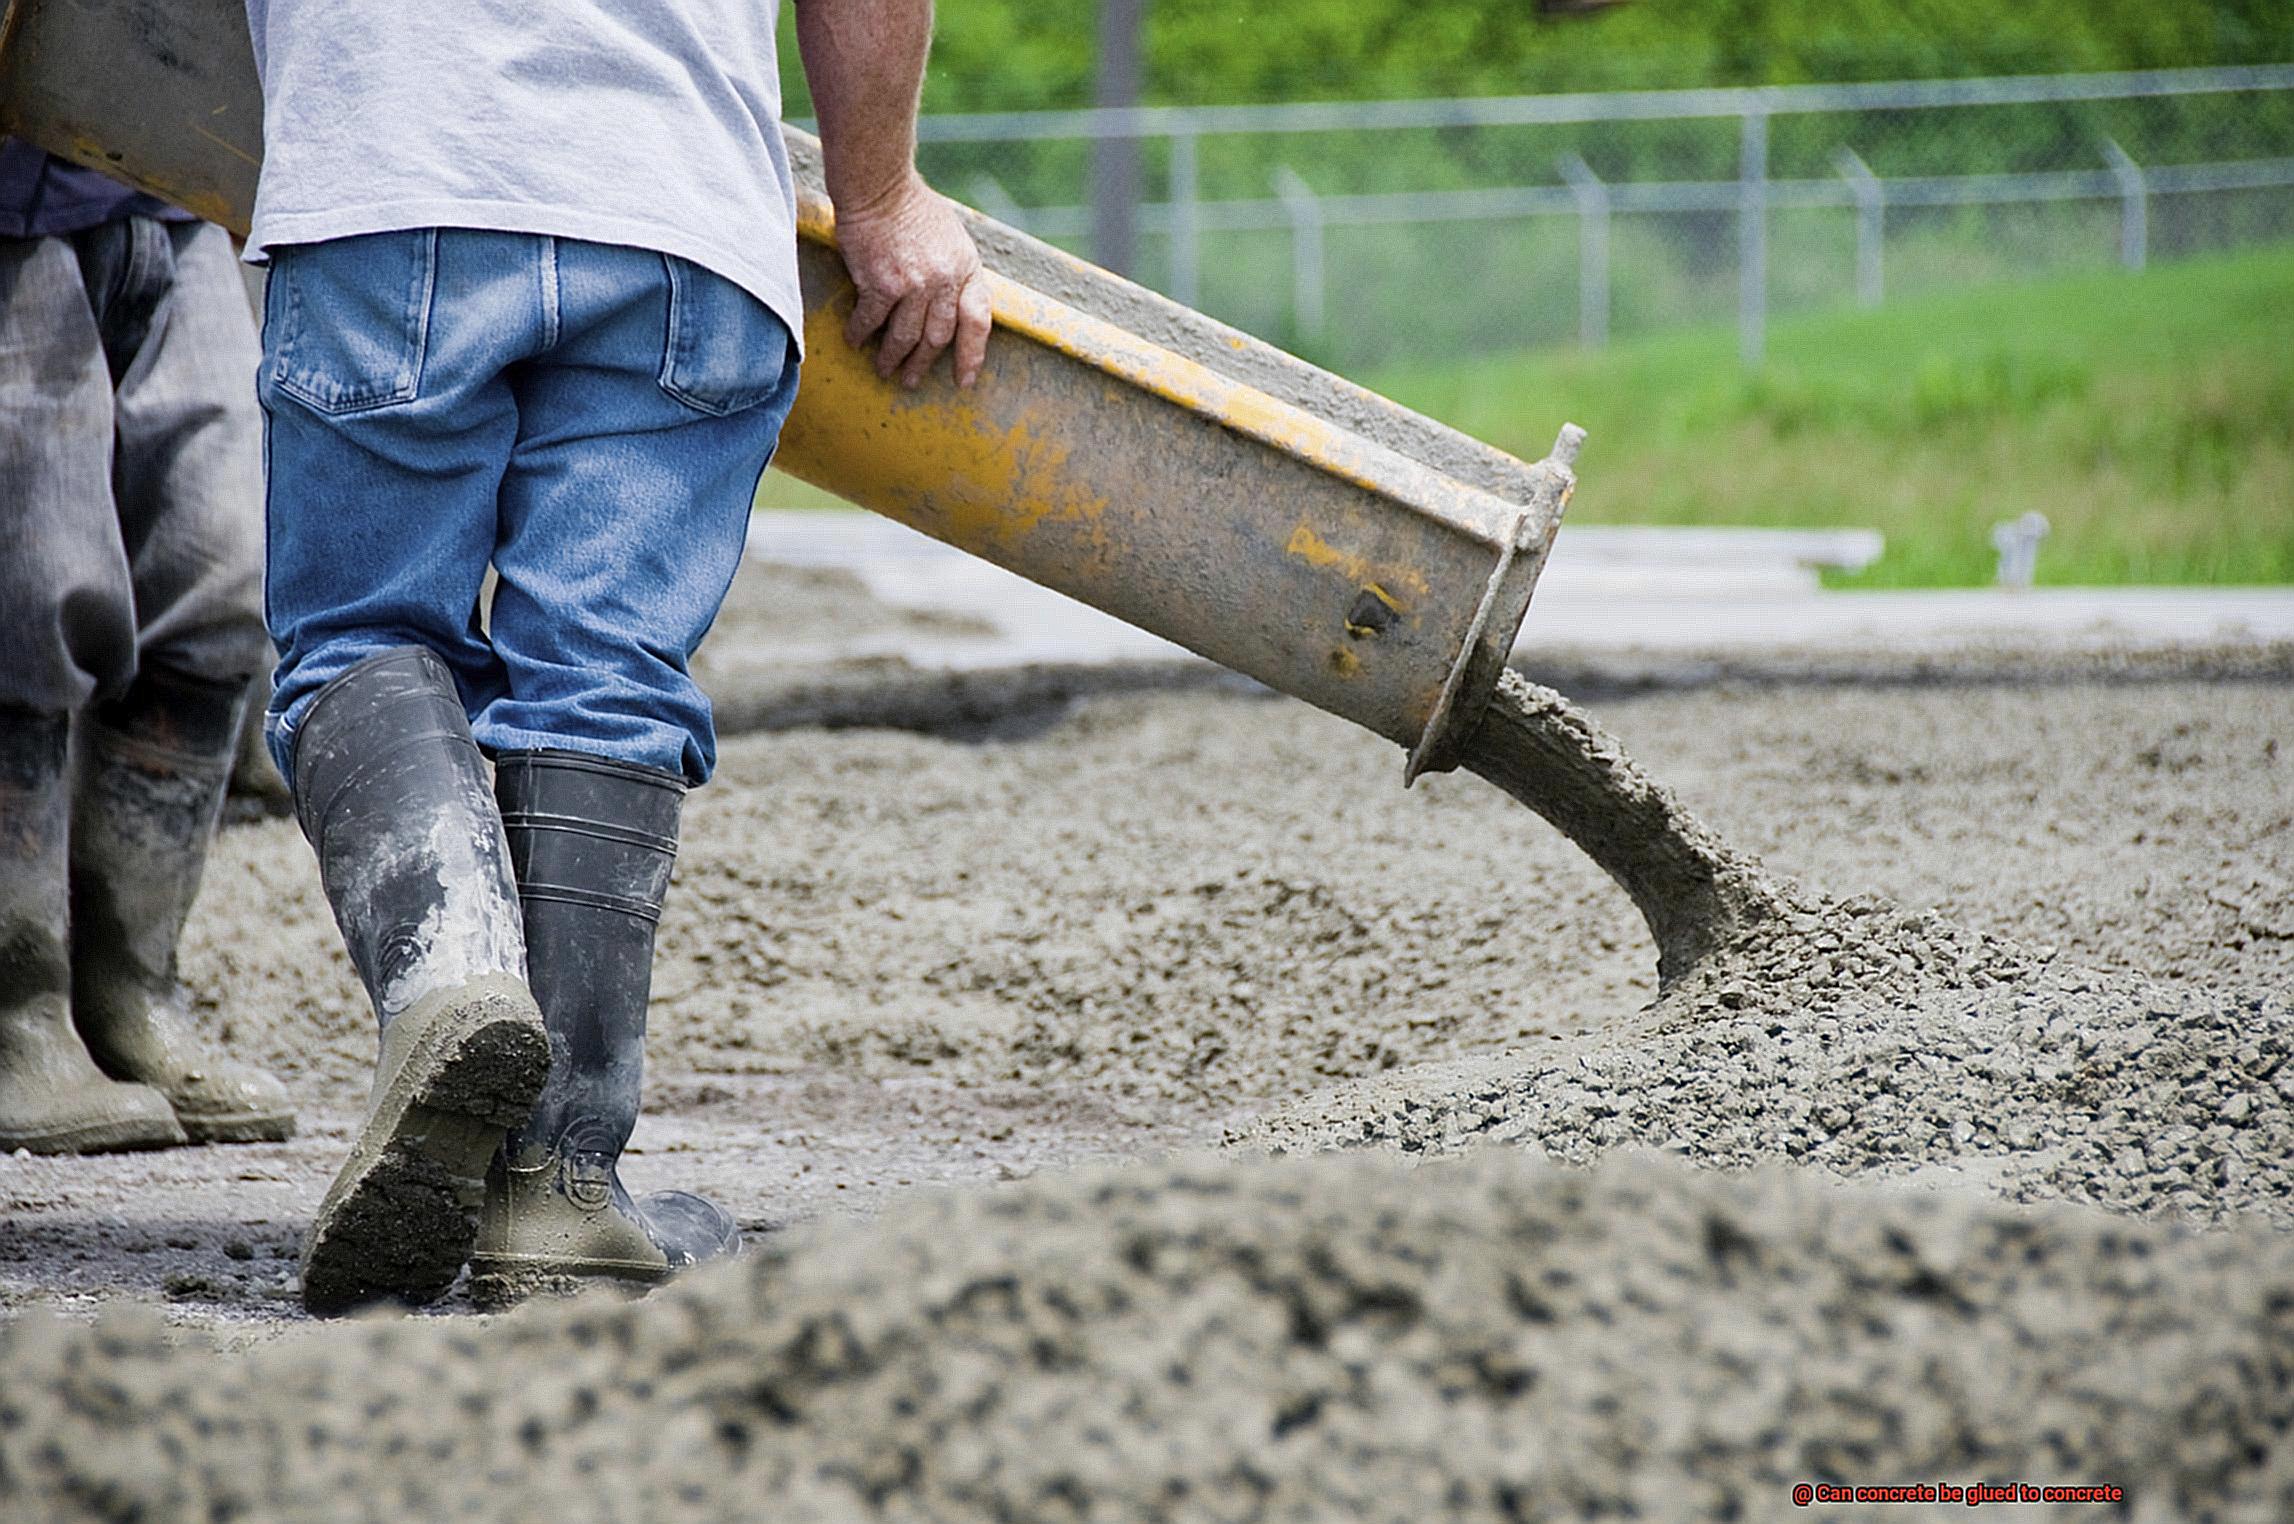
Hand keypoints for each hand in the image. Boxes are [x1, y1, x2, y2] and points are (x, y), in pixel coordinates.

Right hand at [834, 171, 992, 388]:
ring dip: (892, 358)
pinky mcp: (881, 283)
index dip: (972, 355)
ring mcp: (913, 284)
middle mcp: (944, 280)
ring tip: (884, 369)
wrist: (879, 185)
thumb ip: (955, 273)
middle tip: (911, 381)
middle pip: (938, 337)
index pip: (978, 321)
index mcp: (966, 269)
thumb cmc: (913, 208)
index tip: (965, 379)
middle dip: (923, 364)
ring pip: (905, 337)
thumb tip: (952, 309)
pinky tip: (854, 340)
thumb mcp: (952, 238)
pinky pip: (871, 320)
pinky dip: (862, 333)